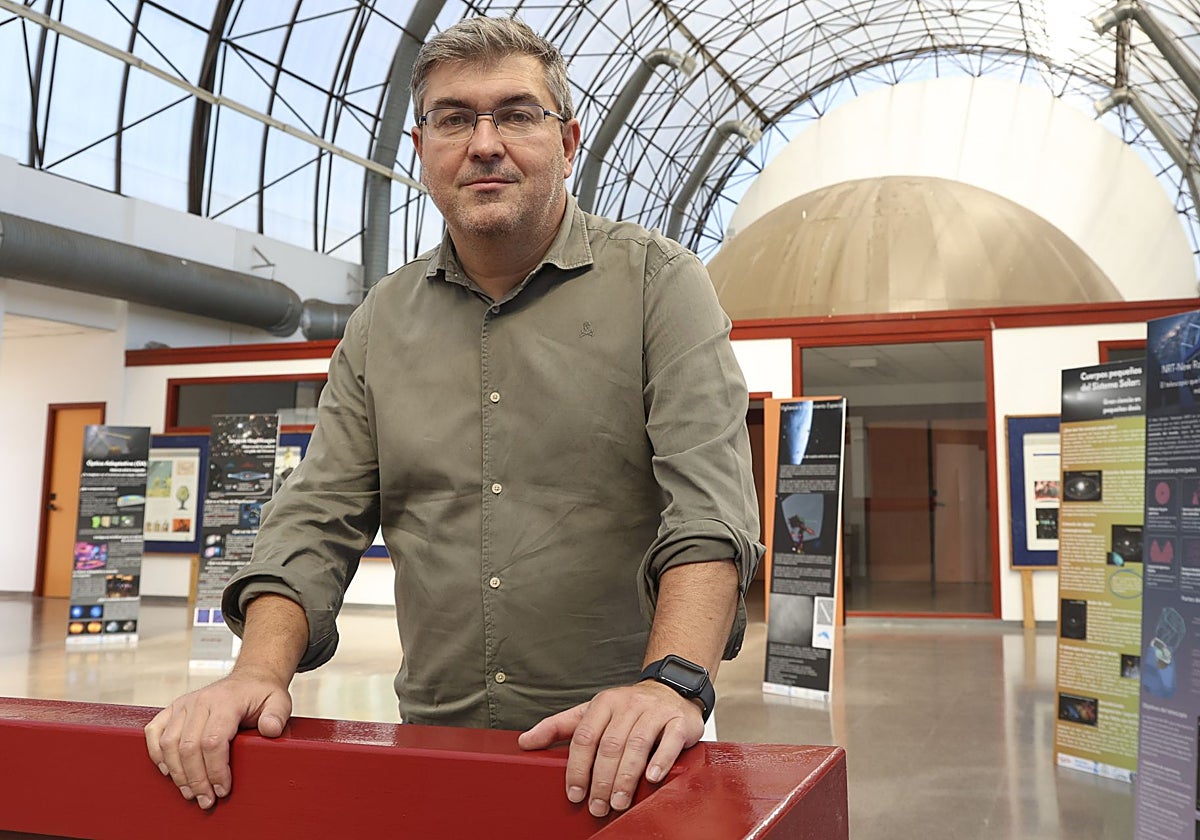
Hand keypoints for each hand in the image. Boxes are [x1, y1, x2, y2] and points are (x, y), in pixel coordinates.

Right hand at [144, 665, 292, 809]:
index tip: (223, 789)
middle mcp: (201, 701)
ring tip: (191, 793)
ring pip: (169, 744)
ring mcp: (184, 704)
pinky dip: (156, 754)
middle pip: (189, 747)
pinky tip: (169, 772)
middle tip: (206, 800)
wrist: (249, 678)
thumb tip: (270, 729)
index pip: (213, 741)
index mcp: (226, 700)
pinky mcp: (173, 708)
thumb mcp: (279, 701)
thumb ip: (277, 715)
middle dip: (197, 780)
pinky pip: (154, 731)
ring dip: (178, 773)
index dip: (216, 770)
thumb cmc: (262, 694)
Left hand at [518, 681, 703, 817]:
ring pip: (636, 746)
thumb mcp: (591, 712)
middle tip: (597, 806)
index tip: (574, 793)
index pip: (585, 737)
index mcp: (603, 704)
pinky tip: (651, 778)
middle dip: (601, 781)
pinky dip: (660, 761)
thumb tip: (525, 742)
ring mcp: (654, 712)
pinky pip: (669, 741)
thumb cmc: (627, 709)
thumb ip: (559, 727)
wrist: (670, 691)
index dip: (578, 768)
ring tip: (618, 802)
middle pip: (610, 746)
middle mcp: (628, 705)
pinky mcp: (678, 721)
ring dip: (625, 778)